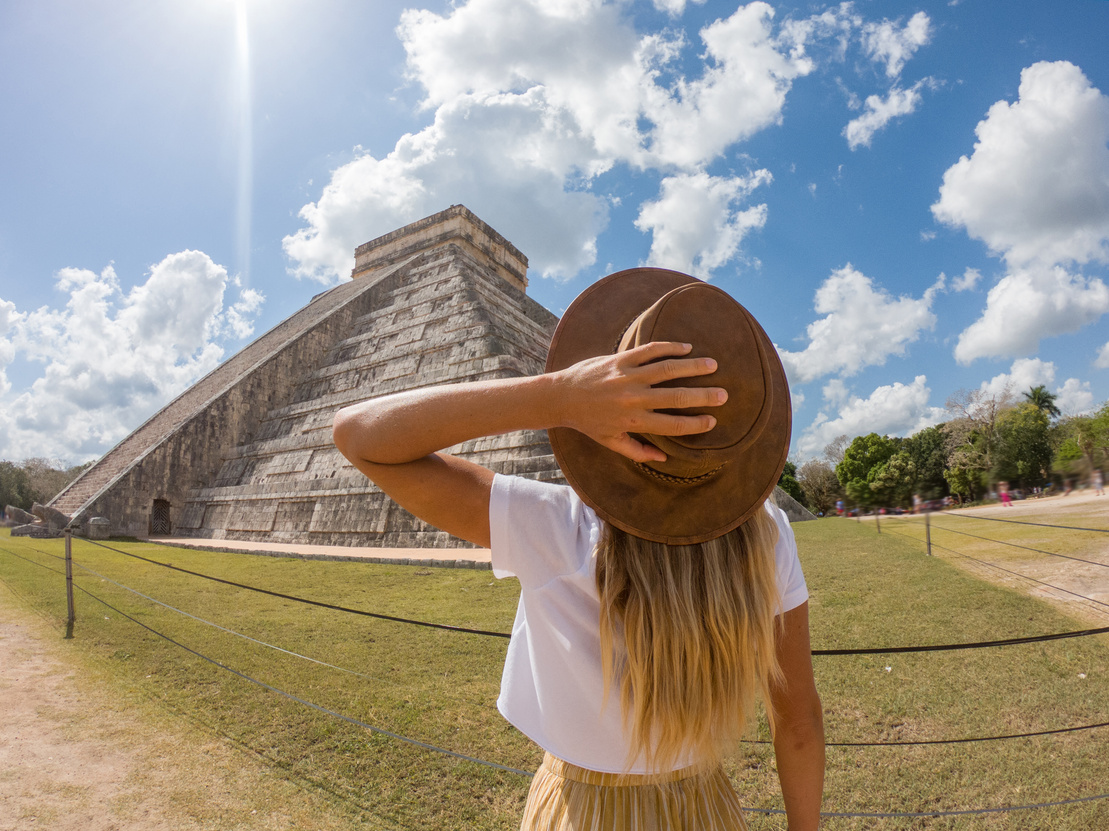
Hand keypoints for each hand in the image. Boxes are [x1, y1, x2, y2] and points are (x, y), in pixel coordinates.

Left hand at [553, 341, 726, 462]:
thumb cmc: (588, 422)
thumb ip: (638, 452)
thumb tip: (664, 458)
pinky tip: (686, 348)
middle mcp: (634, 399)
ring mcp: (628, 377)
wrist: (561, 397)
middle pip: (677, 397)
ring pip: (668, 369)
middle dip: (704, 396)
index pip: (673, 425)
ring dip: (693, 366)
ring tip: (712, 365)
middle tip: (723, 394)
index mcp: (633, 422)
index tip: (712, 420)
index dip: (696, 424)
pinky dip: (670, 347)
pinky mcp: (620, 359)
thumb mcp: (611, 442)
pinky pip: (650, 350)